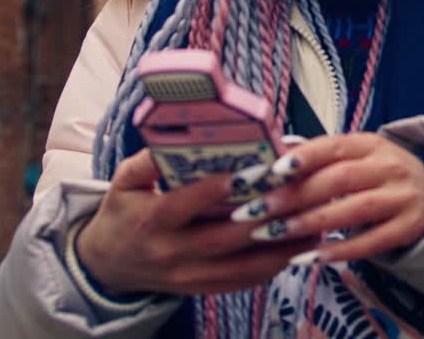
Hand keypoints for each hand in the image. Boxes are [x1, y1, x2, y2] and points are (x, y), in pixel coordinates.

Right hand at [75, 150, 317, 295]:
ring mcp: (191, 276)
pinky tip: (299, 244)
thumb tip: (177, 135)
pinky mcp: (205, 289)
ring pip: (243, 265)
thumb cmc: (124, 212)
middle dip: (265, 216)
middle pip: (225, 238)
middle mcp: (172, 252)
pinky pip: (245, 281)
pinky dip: (275, 264)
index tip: (251, 170)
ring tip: (312, 220)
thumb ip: (147, 160)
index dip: (218, 189)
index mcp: (150, 221)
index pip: (186, 205)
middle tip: (299, 192)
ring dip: (281, 245)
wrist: (110, 264)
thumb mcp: (124, 181)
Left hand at [230, 132, 423, 263]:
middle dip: (294, 196)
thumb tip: (275, 146)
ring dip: (311, 223)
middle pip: (340, 179)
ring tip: (275, 234)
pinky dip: (340, 251)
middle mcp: (390, 166)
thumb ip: (316, 153)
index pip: (334, 145)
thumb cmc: (374, 175)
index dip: (303, 158)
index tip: (270, 173)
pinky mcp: (410, 227)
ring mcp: (404, 197)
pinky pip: (372, 242)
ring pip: (355, 210)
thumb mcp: (352, 156)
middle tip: (256, 211)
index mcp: (370, 143)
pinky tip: (310, 257)